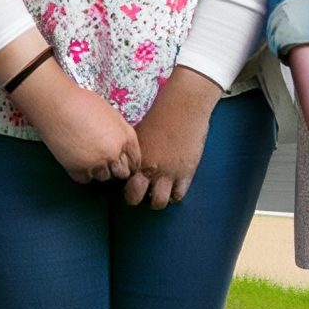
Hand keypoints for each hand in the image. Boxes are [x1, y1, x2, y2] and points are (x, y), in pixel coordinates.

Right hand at [19, 62, 139, 185]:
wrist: (58, 105)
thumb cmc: (83, 104)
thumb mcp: (112, 114)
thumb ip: (122, 133)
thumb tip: (125, 149)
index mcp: (125, 138)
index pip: (135, 161)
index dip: (130, 163)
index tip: (123, 163)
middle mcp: (113, 153)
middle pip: (122, 174)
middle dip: (116, 169)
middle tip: (105, 159)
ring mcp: (95, 163)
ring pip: (104, 178)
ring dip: (99, 171)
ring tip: (89, 155)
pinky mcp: (77, 169)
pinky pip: (86, 179)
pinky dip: (83, 172)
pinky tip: (78, 158)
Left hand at [129, 67, 221, 207]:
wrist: (184, 107)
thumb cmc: (161, 115)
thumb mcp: (139, 132)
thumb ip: (134, 151)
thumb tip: (129, 161)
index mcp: (135, 157)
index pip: (122, 181)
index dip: (125, 184)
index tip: (130, 182)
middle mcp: (149, 167)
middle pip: (134, 197)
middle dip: (135, 199)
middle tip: (141, 193)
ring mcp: (168, 172)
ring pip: (158, 202)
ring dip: (157, 200)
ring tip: (158, 192)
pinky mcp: (186, 172)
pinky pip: (179, 195)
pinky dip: (175, 194)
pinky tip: (174, 186)